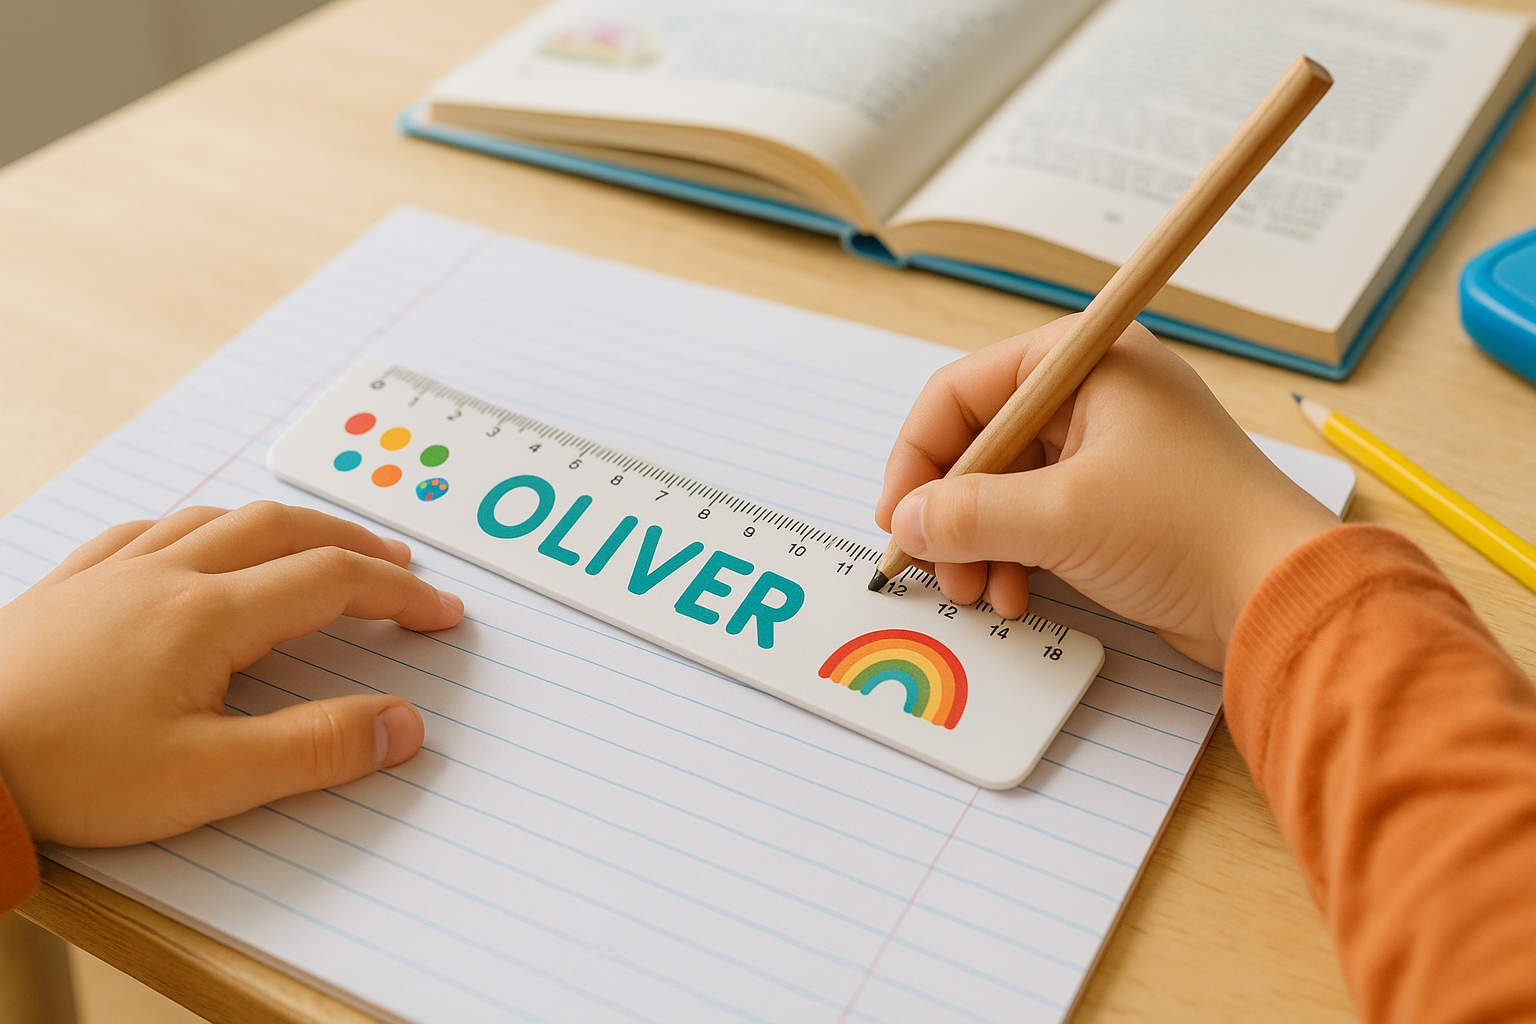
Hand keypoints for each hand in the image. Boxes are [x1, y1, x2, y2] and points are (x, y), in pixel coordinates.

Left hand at [0, 501, 462, 846]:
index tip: (440, 612)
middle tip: (397, 566)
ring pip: (217, 519)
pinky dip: (197, 528)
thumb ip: (315, 748)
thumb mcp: (206, 780)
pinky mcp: (65, 589)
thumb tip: (402, 725)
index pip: (333, 583)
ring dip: (283, 526)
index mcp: (208, 615)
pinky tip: (194, 544)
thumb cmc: (63, 771)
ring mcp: (110, 575)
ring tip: (315, 545)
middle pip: (284, 530)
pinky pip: (145, 531)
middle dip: (354, 543)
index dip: (400, 593)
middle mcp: (165, 576)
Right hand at [875, 317, 1338, 667]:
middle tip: (935, 567)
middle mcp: (1093, 396)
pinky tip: (1015, 597)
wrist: (1284, 596)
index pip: (963, 391)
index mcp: (1085, 363)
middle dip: (950, 512)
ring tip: (978, 593)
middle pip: (979, 443)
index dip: (918, 455)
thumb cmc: (1191, 529)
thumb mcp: (1061, 517)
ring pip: (1004, 488)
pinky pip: (1036, 519)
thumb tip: (905, 523)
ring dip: (978, 544)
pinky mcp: (1115, 504)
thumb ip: (968, 515)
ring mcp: (1105, 451)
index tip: (895, 517)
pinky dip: (1014, 558)